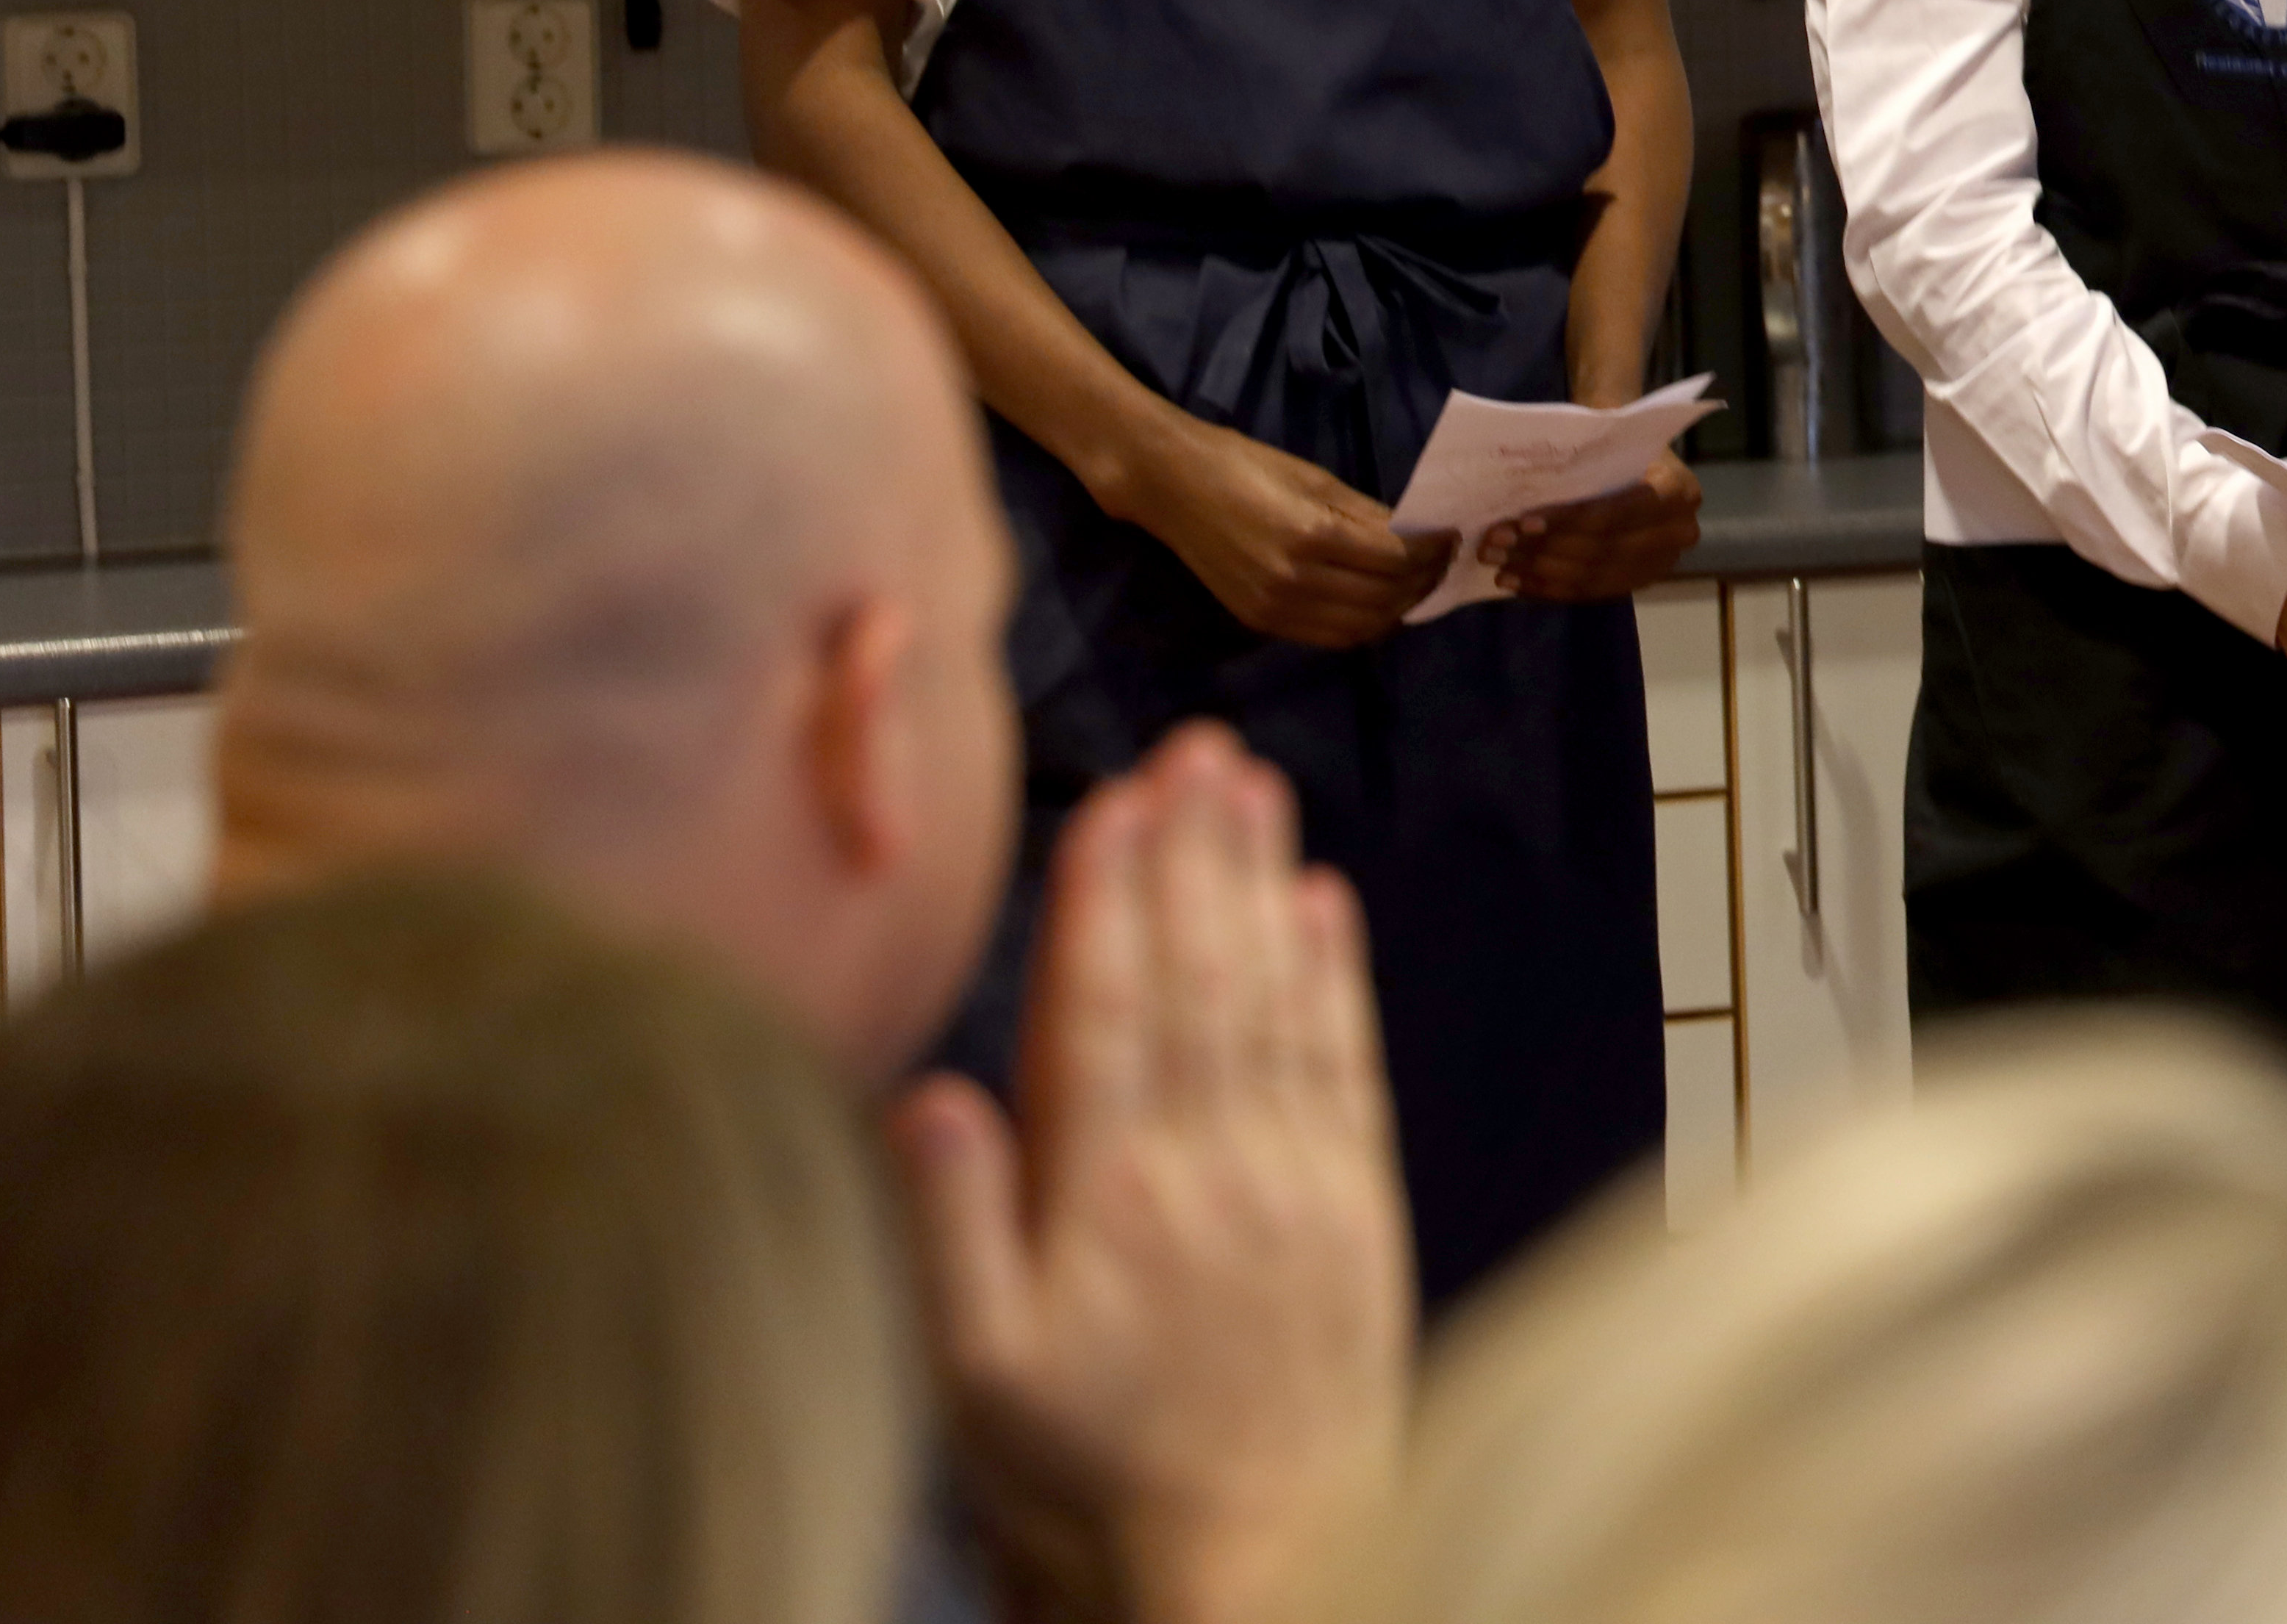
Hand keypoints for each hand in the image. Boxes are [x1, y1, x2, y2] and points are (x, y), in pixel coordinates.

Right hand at [890, 725, 1414, 1623]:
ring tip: (1251, 781)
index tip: (1111, 796)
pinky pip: (1345, 1063)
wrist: (1259, 1555)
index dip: (1106, 898)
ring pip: (1275, 999)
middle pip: (1198, 978)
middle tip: (1192, 744)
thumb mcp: (978, 1377)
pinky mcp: (1355, 1207)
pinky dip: (1334, 975)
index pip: (1102, 1012)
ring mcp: (1294, 1180)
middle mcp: (1210, 1167)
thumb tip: (930, 1090)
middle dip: (1191, 853)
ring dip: (1260, 883)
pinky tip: (1323, 899)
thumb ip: (951, 1229)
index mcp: (1106, 1197)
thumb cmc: (1091, 1474)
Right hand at [1102, 414, 1419, 646]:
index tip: (1451, 537)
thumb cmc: (1244, 465)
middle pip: (1384, 597)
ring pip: (1361, 627)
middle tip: (1443, 562)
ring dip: (1398, 610)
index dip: (1432, 551)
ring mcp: (1276, 607)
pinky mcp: (1261, 621)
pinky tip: (1378, 606)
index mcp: (1313, 534)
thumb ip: (1366, 513)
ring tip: (1416, 586)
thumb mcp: (1313, 478)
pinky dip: (1363, 626)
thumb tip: (1415, 534)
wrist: (1170, 486)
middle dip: (1423, 582)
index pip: (1395, 559)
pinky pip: (1328, 636)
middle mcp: (1296, 581)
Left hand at [1492, 450, 1704, 601]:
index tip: (1523, 523)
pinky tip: (1518, 585)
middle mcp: (1679, 532)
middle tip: (1496, 546)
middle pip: (1601, 549)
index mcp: (1678, 491)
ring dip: (1540, 573)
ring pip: (1593, 576)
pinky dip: (1551, 590)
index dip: (1568, 522)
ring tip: (1499, 566)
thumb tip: (1521, 501)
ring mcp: (1662, 563)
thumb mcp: (1604, 444)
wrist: (1636, 453)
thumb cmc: (1614, 441)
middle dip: (1543, 550)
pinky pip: (1592, 593)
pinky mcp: (1641, 581)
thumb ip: (1579, 471)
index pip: (1616, 514)